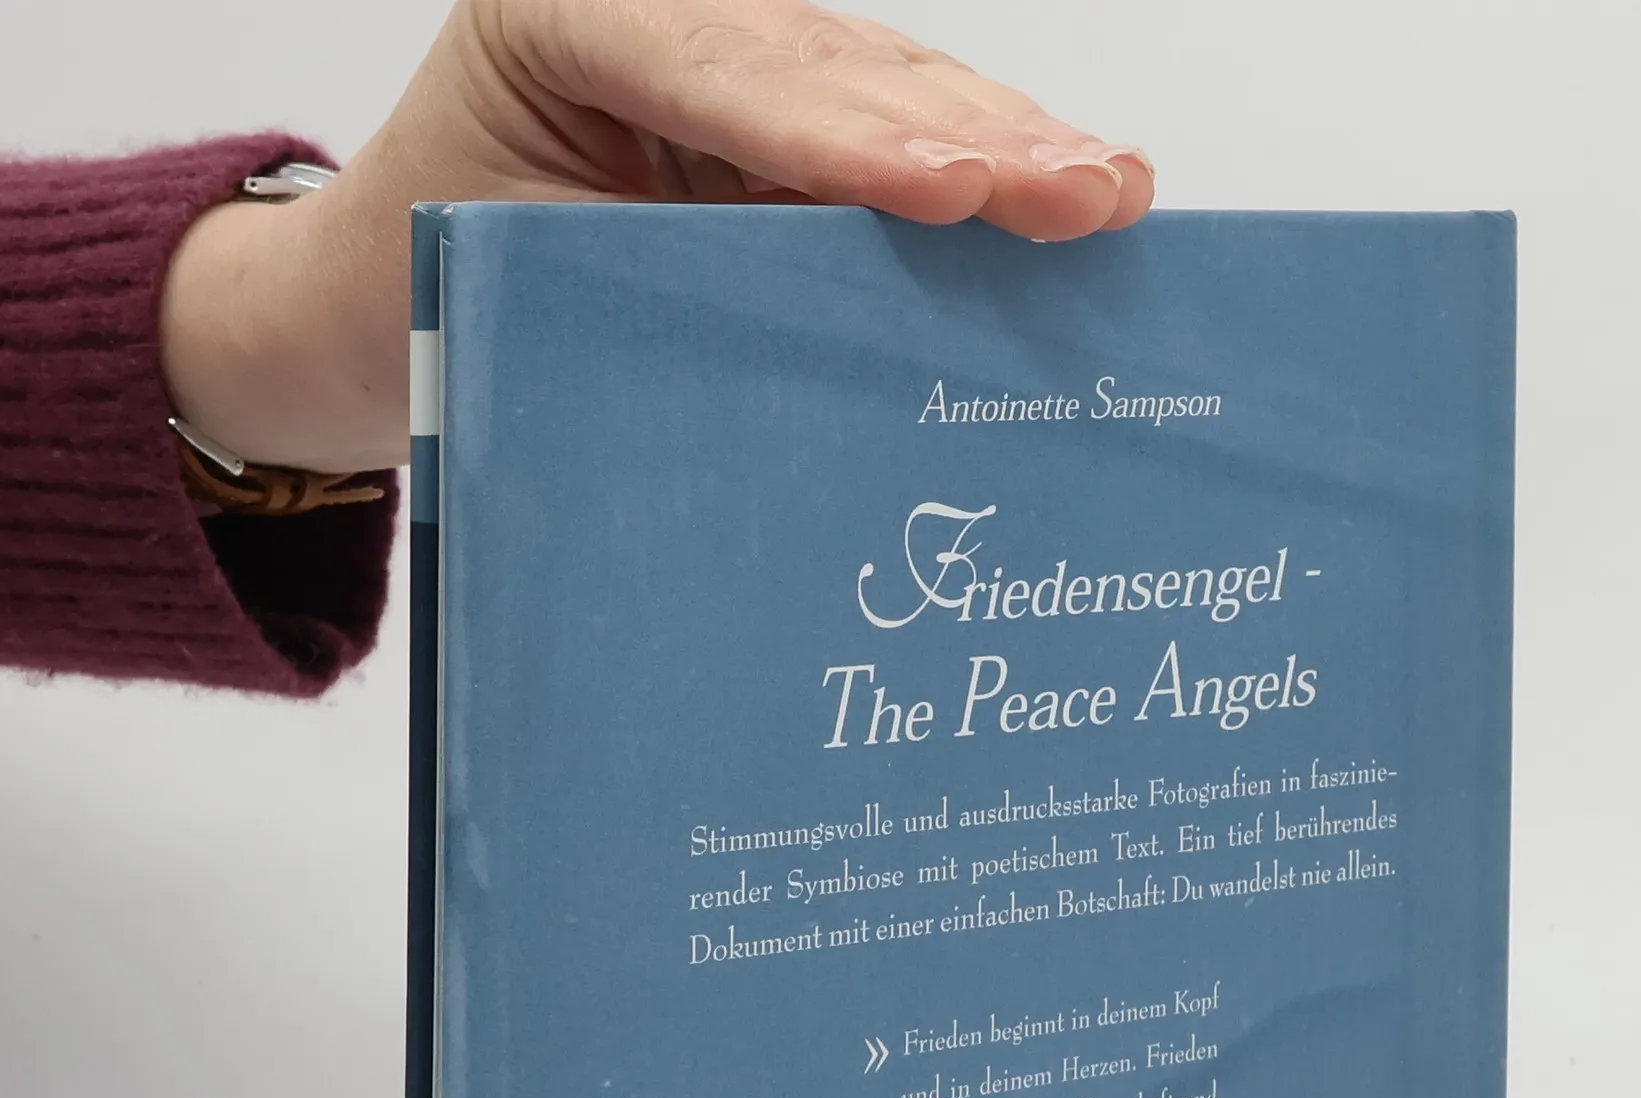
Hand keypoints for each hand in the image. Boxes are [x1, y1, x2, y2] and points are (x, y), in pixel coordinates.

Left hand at [161, 0, 1153, 473]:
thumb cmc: (429, 296)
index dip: (848, 139)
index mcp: (564, 20)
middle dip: (973, 136)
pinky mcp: (776, 119)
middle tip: (1087, 193)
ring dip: (1009, 143)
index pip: (723, 75)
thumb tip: (836, 362)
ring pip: (888, 88)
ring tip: (1112, 191)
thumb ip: (666, 293)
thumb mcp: (528, 295)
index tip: (954, 192)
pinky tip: (1076, 184)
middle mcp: (661, 14)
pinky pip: (890, 137)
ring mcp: (730, 58)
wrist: (370, 301)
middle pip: (836, 68)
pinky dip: (985, 168)